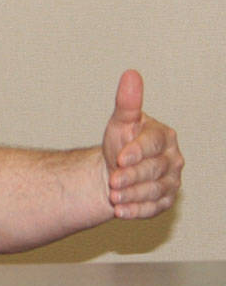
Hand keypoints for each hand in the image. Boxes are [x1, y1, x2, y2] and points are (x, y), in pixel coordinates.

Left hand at [102, 70, 182, 218]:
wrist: (113, 171)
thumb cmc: (119, 143)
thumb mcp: (120, 122)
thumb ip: (127, 103)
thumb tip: (131, 74)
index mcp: (164, 137)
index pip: (153, 144)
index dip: (137, 152)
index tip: (120, 158)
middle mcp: (172, 160)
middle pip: (153, 170)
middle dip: (132, 176)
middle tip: (113, 181)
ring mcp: (170, 182)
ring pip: (153, 191)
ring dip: (132, 195)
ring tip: (113, 196)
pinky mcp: (164, 201)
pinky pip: (153, 208)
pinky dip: (136, 210)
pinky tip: (120, 210)